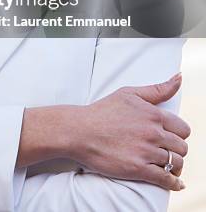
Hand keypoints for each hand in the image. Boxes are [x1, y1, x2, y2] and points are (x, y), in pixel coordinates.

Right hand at [65, 73, 189, 190]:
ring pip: (176, 162)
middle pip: (182, 147)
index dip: (179, 134)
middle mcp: (153, 132)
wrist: (80, 130)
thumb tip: (179, 77)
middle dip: (177, 150)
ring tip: (169, 166)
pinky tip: (175, 183)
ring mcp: (146, 151)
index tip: (172, 138)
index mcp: (153, 114)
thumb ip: (157, 89)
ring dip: (175, 166)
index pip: (182, 129)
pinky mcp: (138, 169)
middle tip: (168, 151)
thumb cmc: (103, 111)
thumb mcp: (129, 93)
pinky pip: (166, 179)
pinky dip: (174, 183)